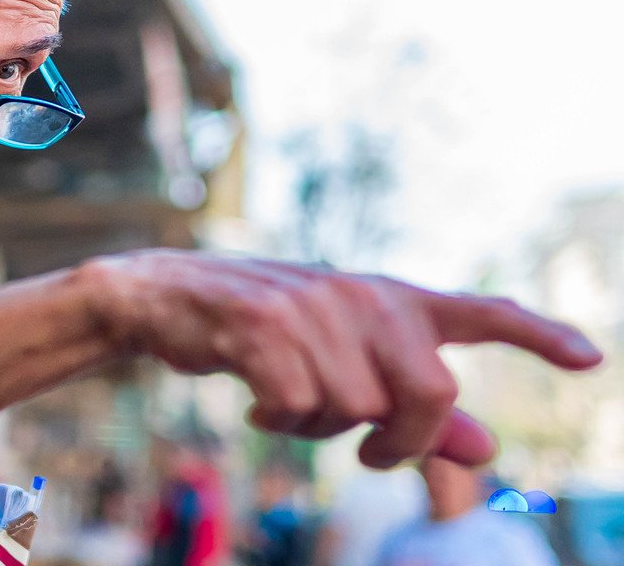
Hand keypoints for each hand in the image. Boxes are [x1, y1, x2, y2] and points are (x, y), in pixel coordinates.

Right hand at [89, 250, 602, 468]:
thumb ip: (414, 405)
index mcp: (388, 298)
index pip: (479, 311)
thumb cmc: (265, 334)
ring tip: (288, 403)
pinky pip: (300, 407)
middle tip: (370, 454)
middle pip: (432, 392)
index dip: (537, 335)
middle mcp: (361, 295)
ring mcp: (313, 307)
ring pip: (357, 410)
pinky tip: (259, 404)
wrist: (167, 295)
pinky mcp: (263, 325)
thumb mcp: (345, 365)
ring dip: (321, 429)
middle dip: (405, 444)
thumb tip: (487, 450)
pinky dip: (281, 422)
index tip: (590, 359)